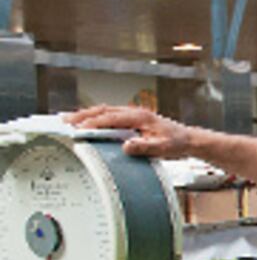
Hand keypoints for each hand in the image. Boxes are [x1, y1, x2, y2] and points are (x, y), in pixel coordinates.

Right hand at [63, 106, 194, 158]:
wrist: (188, 140)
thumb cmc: (177, 143)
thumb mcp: (162, 148)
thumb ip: (144, 147)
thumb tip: (125, 146)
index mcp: (140, 117)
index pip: (112, 118)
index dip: (94, 123)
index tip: (79, 128)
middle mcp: (135, 113)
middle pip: (104, 111)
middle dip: (83, 115)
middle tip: (65, 121)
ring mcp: (133, 115)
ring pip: (105, 111)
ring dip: (87, 115)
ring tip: (68, 120)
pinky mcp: (133, 120)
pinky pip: (110, 116)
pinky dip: (96, 117)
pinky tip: (87, 122)